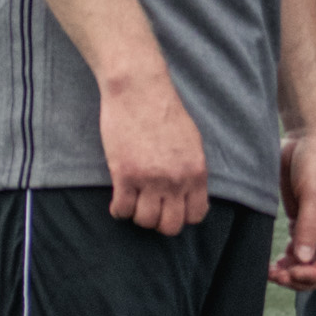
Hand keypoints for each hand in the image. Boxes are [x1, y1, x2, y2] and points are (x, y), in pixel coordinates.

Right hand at [100, 70, 210, 234]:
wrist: (139, 89)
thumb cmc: (164, 110)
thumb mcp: (191, 141)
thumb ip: (191, 169)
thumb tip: (188, 192)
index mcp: (196, 171)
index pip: (195, 215)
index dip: (182, 216)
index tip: (171, 208)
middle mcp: (176, 180)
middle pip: (170, 226)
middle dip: (159, 222)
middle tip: (150, 208)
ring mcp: (150, 179)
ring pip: (145, 221)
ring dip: (137, 215)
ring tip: (134, 201)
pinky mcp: (124, 175)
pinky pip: (122, 210)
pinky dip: (118, 210)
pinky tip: (118, 200)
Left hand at [269, 124, 315, 287]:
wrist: (306, 136)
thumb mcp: (315, 193)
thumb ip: (309, 227)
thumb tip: (303, 259)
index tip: (294, 273)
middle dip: (301, 277)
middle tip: (277, 276)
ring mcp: (315, 227)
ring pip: (307, 262)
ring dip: (291, 272)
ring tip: (271, 273)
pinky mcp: (300, 221)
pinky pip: (295, 250)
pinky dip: (285, 261)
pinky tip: (273, 264)